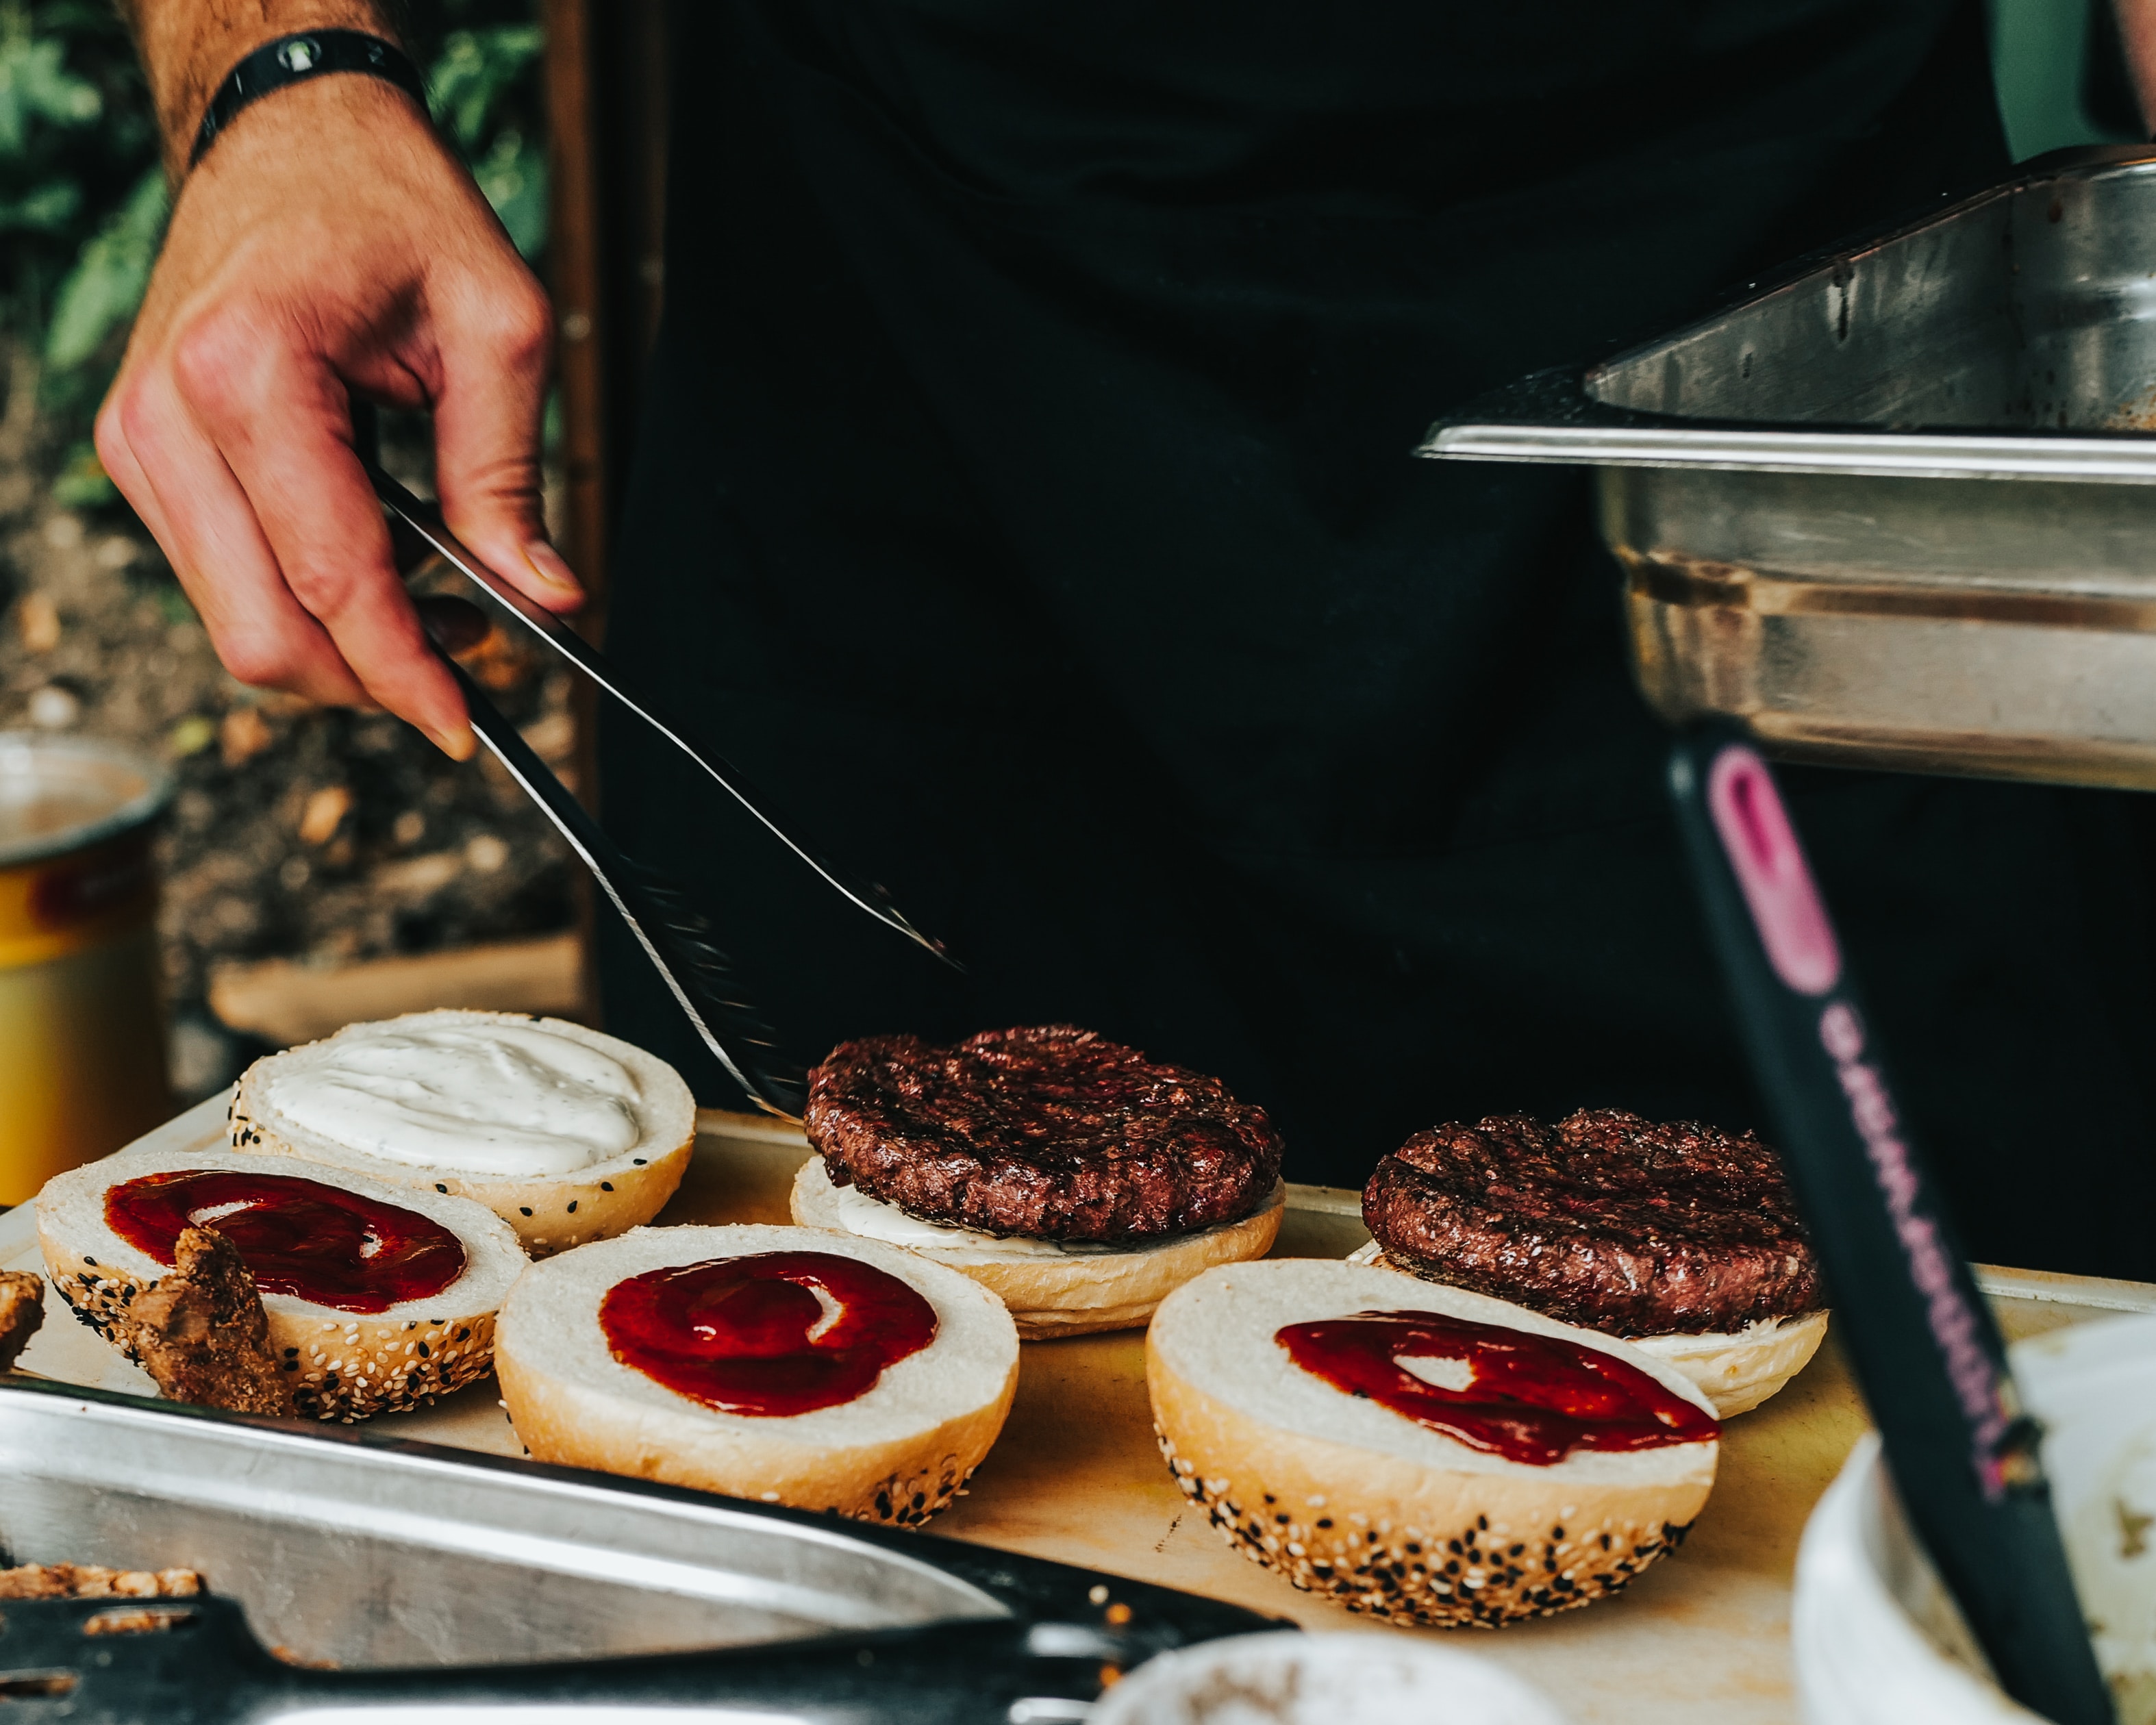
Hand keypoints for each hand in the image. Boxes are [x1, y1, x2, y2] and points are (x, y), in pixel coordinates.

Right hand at [96, 70, 577, 757]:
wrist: (290, 131)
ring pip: (235, 622)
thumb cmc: (391, 205)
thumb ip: (512, 476)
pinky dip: (302, 601)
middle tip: (467, 667)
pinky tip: (374, 566)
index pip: (333, 579)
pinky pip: (222, 579)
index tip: (466, 726)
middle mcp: (169, 415)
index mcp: (250, 372)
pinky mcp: (144, 456)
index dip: (405, 673)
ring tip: (435, 609)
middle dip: (371, 680)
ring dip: (339, 646)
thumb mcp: (496, 326)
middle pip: (264, 631)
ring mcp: (140, 440)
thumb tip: (545, 596)